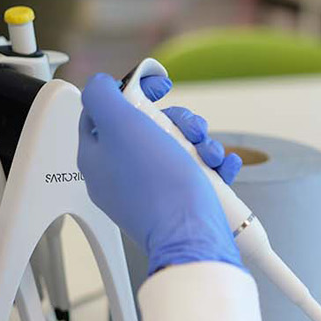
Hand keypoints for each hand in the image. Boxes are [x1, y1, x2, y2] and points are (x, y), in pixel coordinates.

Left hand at [78, 72, 244, 273]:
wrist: (191, 236)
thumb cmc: (159, 187)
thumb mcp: (121, 124)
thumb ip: (101, 96)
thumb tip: (100, 84)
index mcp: (97, 157)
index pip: (104, 111)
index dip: (133, 91)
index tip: (160, 87)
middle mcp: (119, 175)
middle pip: (147, 129)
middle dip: (179, 122)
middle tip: (193, 129)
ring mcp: (147, 193)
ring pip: (175, 150)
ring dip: (201, 143)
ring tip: (212, 154)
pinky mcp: (174, 207)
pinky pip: (193, 176)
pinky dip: (212, 167)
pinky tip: (223, 167)